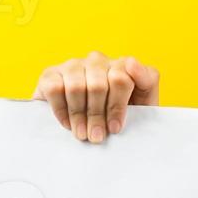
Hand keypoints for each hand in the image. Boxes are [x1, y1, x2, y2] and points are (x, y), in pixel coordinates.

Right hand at [33, 51, 160, 141]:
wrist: (89, 130)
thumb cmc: (118, 118)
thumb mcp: (143, 103)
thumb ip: (147, 81)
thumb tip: (131, 62)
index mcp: (122, 65)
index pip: (121, 78)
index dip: (117, 107)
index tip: (115, 128)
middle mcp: (98, 61)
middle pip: (98, 85)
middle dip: (97, 116)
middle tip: (96, 137)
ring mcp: (74, 65)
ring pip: (76, 86)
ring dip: (79, 115)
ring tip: (83, 134)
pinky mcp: (51, 73)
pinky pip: (54, 88)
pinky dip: (61, 110)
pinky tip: (68, 124)